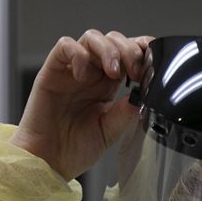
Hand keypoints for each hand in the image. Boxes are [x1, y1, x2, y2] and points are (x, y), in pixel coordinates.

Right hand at [10, 30, 152, 180]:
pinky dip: (78, 54)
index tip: (153, 64)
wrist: (47, 162)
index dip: (142, 52)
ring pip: (92, 38)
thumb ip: (124, 114)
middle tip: (135, 71)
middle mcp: (91, 74)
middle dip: (129, 50)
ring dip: (108, 49)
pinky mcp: (52, 71)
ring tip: (113, 71)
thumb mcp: (109, 133)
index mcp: (108, 86)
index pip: (128, 55)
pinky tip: (83, 75)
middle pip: (113, 40)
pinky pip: (65, 46)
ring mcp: (72, 70)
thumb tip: (141, 96)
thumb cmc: (74, 149)